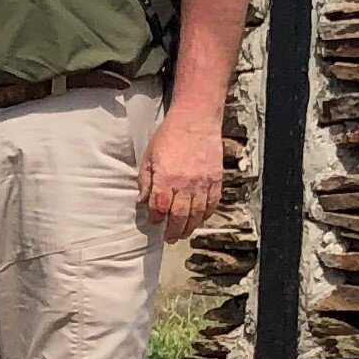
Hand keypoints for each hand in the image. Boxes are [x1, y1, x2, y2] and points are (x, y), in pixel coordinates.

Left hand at [140, 105, 226, 238]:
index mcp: (166, 177)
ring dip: (189, 227)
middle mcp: (185, 183)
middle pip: (180, 216)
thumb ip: (146, 180)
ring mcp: (203, 183)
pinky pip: (212, 204)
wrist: (196, 120)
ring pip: (197, 214)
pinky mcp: (216, 179)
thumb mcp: (149, 156)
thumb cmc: (170, 136)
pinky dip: (206, 215)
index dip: (156, 218)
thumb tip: (142, 201)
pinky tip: (200, 219)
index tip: (154, 221)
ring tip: (183, 233)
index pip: (160, 206)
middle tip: (169, 238)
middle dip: (173, 230)